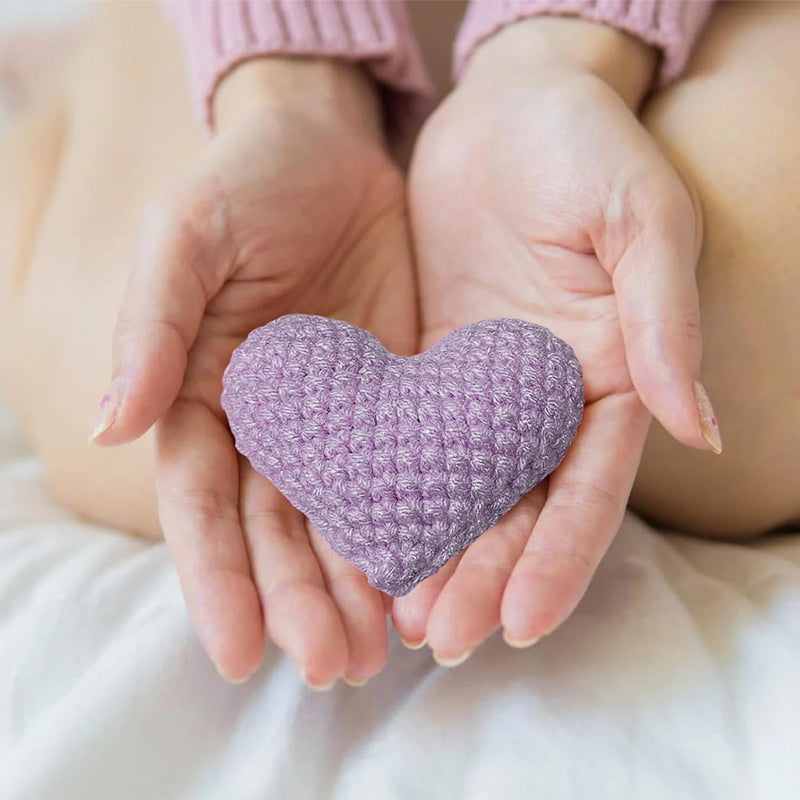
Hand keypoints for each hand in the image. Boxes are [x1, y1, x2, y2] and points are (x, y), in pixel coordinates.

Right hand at [93, 58, 416, 685]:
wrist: (333, 148)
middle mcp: (268, 424)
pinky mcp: (400, 402)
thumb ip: (152, 326)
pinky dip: (416, 527)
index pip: (203, 505)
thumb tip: (113, 425)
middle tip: (332, 666)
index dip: (216, 579)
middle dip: (300, 599)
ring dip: (358, 586)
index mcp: (202, 396)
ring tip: (381, 650)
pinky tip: (433, 575)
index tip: (240, 652)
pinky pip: (408, 474)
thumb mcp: (187, 237)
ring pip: (342, 520)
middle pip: (277, 531)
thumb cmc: (248, 182)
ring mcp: (338, 419)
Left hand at [395, 19, 718, 661]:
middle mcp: (546, 399)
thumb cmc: (586, 148)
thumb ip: (663, 319)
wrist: (508, 110)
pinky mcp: (429, 368)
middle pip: (518, 507)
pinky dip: (388, 489)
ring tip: (397, 617)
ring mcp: (484, 390)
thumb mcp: (639, 218)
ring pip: (459, 489)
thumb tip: (699, 426)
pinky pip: (407, 439)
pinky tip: (358, 536)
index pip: (589, 487)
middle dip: (483, 575)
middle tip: (440, 639)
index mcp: (609, 377)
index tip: (521, 624)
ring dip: (433, 552)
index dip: (560, 558)